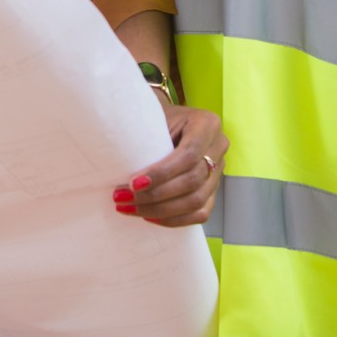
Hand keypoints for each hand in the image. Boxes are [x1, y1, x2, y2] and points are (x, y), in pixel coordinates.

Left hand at [114, 103, 226, 226]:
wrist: (169, 121)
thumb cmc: (156, 118)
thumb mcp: (152, 117)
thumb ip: (146, 134)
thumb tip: (117, 160)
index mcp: (207, 124)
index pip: (189, 155)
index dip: (162, 173)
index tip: (133, 183)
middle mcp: (218, 146)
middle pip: (192, 181)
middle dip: (155, 195)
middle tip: (123, 198)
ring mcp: (219, 170)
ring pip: (196, 201)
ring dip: (160, 210)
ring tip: (130, 208)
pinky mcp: (213, 189)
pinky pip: (200, 213)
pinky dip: (174, 219)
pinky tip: (150, 217)